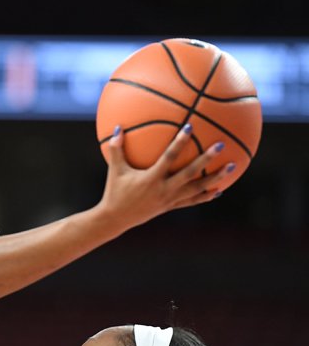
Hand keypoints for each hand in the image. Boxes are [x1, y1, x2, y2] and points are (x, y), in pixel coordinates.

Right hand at [98, 124, 233, 228]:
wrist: (116, 218)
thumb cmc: (115, 191)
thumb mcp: (115, 170)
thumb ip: (116, 148)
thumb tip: (118, 126)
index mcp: (151, 178)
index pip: (169, 158)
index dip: (179, 142)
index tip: (190, 127)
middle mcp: (164, 189)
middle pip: (190, 173)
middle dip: (206, 159)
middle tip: (220, 145)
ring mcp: (169, 199)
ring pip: (197, 188)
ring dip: (215, 178)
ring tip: (231, 166)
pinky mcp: (171, 207)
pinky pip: (192, 201)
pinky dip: (206, 196)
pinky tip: (218, 190)